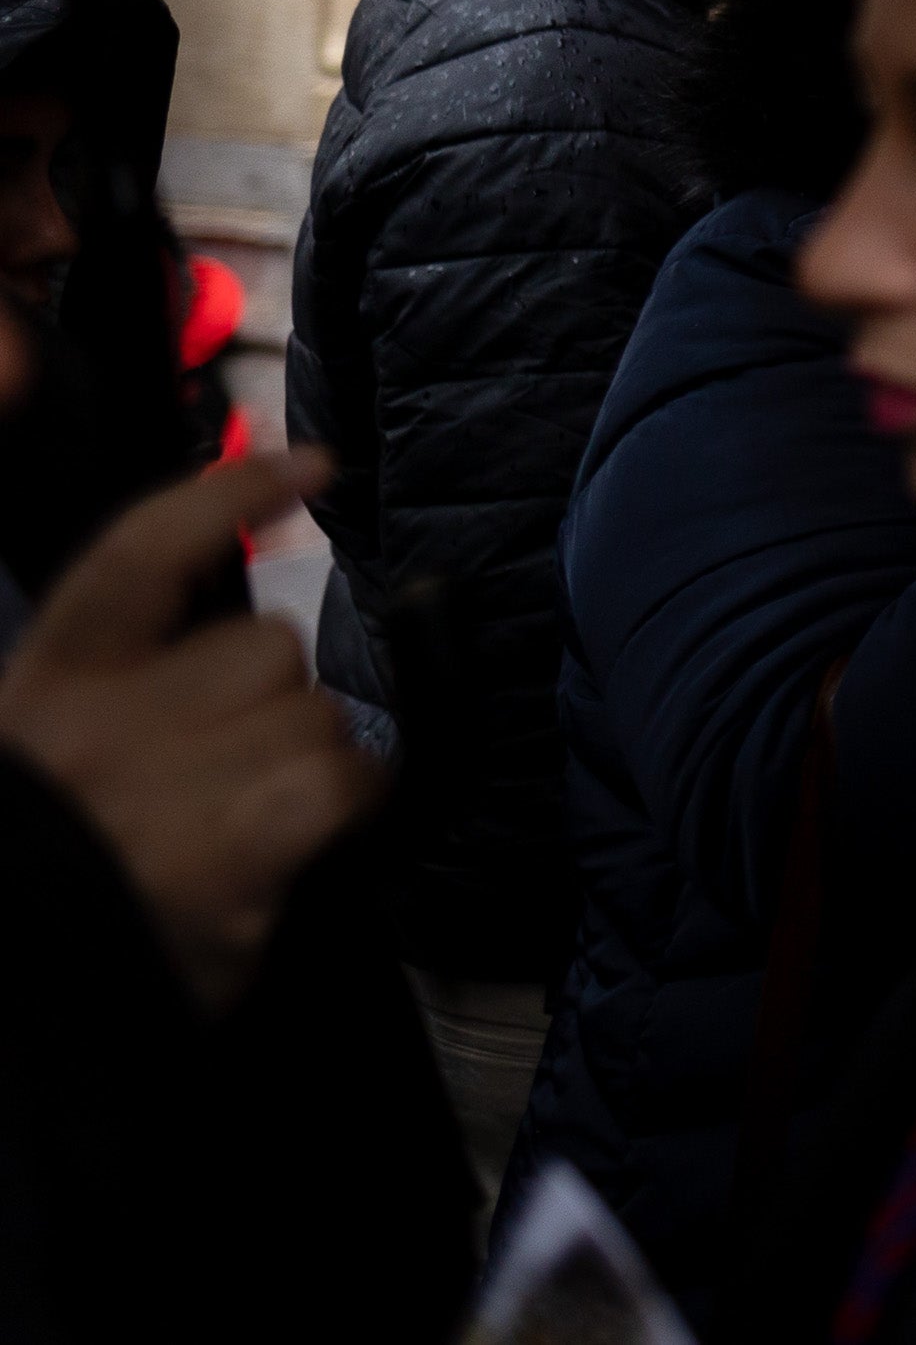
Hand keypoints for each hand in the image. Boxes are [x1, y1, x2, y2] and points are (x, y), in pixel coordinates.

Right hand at [0, 449, 379, 1011]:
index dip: (227, 494)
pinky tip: (301, 842)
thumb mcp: (60, 757)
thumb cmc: (60, 872)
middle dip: (272, 704)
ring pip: (314, 714)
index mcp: (49, 684)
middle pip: (266, 647)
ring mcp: (164, 781)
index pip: (141, 553)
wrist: (26, 990)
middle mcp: (100, 720)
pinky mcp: (230, 848)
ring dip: (307, 765)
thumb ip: (134, 680)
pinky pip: (340, 778)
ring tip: (241, 826)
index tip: (307, 464)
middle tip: (224, 779)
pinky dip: (345, 804)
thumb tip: (247, 629)